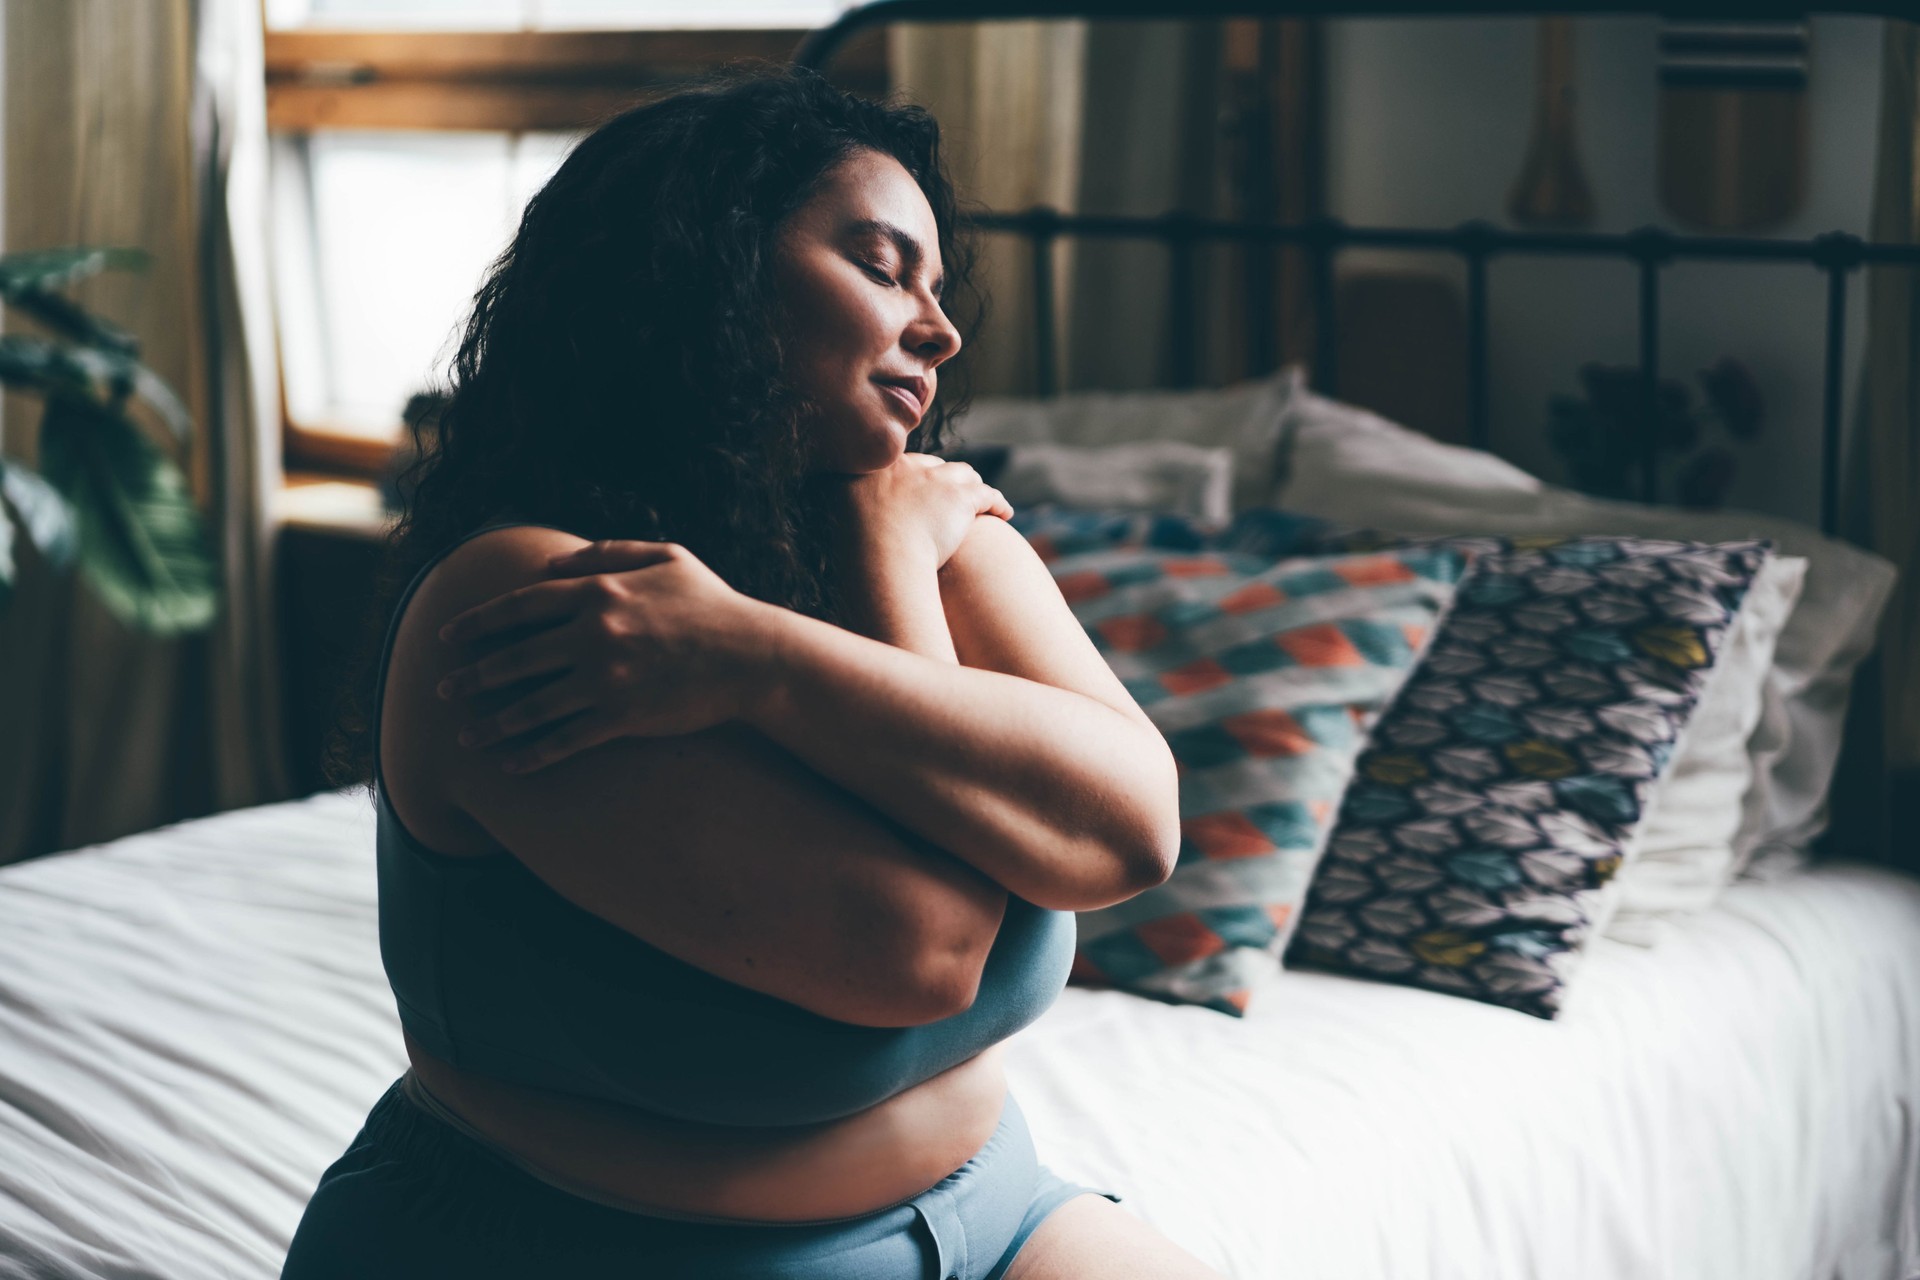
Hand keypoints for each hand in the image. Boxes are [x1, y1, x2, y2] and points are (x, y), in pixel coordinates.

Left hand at [435, 540, 778, 771]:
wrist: (754, 656)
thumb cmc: (713, 603)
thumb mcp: (667, 556)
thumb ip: (607, 552)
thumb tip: (553, 562)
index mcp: (600, 591)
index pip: (521, 606)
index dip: (478, 622)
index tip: (448, 637)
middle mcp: (594, 634)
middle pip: (515, 658)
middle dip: (472, 677)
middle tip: (444, 691)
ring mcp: (606, 678)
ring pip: (532, 705)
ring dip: (492, 723)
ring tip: (464, 737)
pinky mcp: (623, 716)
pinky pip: (566, 739)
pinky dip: (533, 753)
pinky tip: (511, 763)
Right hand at [831, 452, 1012, 571]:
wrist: (880, 560)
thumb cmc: (854, 554)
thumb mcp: (838, 522)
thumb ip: (845, 512)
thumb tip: (839, 519)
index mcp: (874, 470)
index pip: (900, 464)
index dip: (910, 477)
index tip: (914, 491)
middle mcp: (905, 467)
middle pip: (932, 464)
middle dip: (942, 479)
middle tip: (949, 498)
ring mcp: (934, 479)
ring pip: (963, 474)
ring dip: (970, 487)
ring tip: (979, 502)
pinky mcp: (961, 497)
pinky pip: (987, 495)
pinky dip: (998, 503)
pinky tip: (1004, 514)